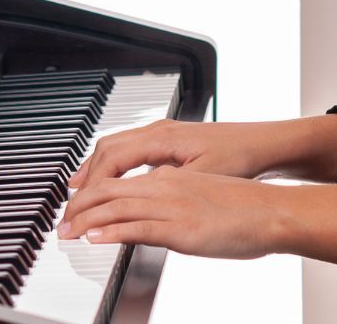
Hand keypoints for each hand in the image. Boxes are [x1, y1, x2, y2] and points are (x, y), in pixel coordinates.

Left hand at [55, 164, 291, 258]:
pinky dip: (110, 232)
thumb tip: (157, 216)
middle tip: (61, 223)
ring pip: (115, 207)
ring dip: (85, 221)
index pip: (118, 180)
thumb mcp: (201, 196)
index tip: (75, 207)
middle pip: (108, 190)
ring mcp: (172, 206)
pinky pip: (137, 227)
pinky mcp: (180, 228)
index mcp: (169, 177)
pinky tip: (94, 238)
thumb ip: (175, 202)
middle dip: (78, 207)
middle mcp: (165, 186)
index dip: (90, 193)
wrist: (273, 211)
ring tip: (67, 232)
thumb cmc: (244, 208)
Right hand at [65, 115, 336, 188]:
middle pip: (107, 149)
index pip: (112, 159)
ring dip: (96, 168)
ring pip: (117, 146)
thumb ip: (165, 186)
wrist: (267, 144)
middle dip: (85, 176)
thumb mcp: (202, 178)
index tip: (79, 205)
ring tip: (79, 190)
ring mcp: (164, 133)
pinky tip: (112, 180)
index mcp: (162, 137)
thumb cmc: (241, 157)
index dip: (92, 184)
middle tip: (69, 202)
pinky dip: (113, 165)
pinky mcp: (170, 140)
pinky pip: (130, 149)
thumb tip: (132, 198)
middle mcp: (159, 130)